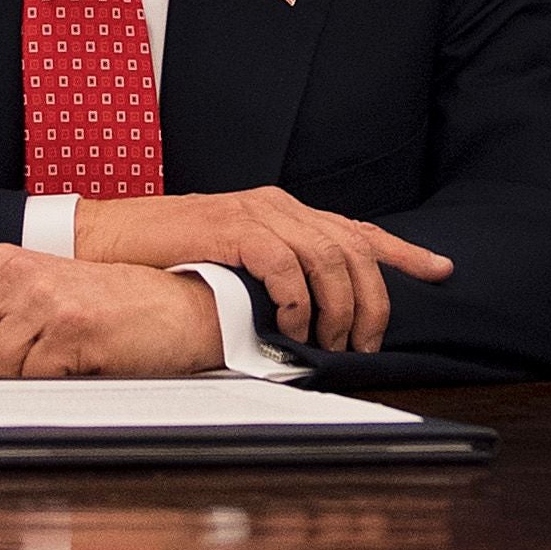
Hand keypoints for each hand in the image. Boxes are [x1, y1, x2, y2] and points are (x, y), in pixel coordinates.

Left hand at [0, 245, 223, 378]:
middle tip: (36, 361)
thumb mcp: (35, 297)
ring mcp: (42, 299)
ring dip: (27, 380)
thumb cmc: (112, 306)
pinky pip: (31, 381)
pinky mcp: (69, 329)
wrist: (179, 306)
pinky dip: (52, 386)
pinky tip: (78, 364)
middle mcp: (17, 274)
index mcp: (2, 261)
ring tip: (62, 358)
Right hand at [69, 187, 456, 352]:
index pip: (356, 229)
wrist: (109, 240)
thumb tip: (312, 318)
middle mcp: (278, 206)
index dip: (404, 251)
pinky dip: (297, 300)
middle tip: (366, 344)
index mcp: (284, 213)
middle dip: (372, 301)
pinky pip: (285, 264)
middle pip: (354, 249)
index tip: (441, 270)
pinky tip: (291, 325)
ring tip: (330, 343)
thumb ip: (274, 277)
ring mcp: (256, 213)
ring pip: (328, 258)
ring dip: (338, 308)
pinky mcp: (232, 227)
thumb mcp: (233, 265)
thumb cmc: (168, 259)